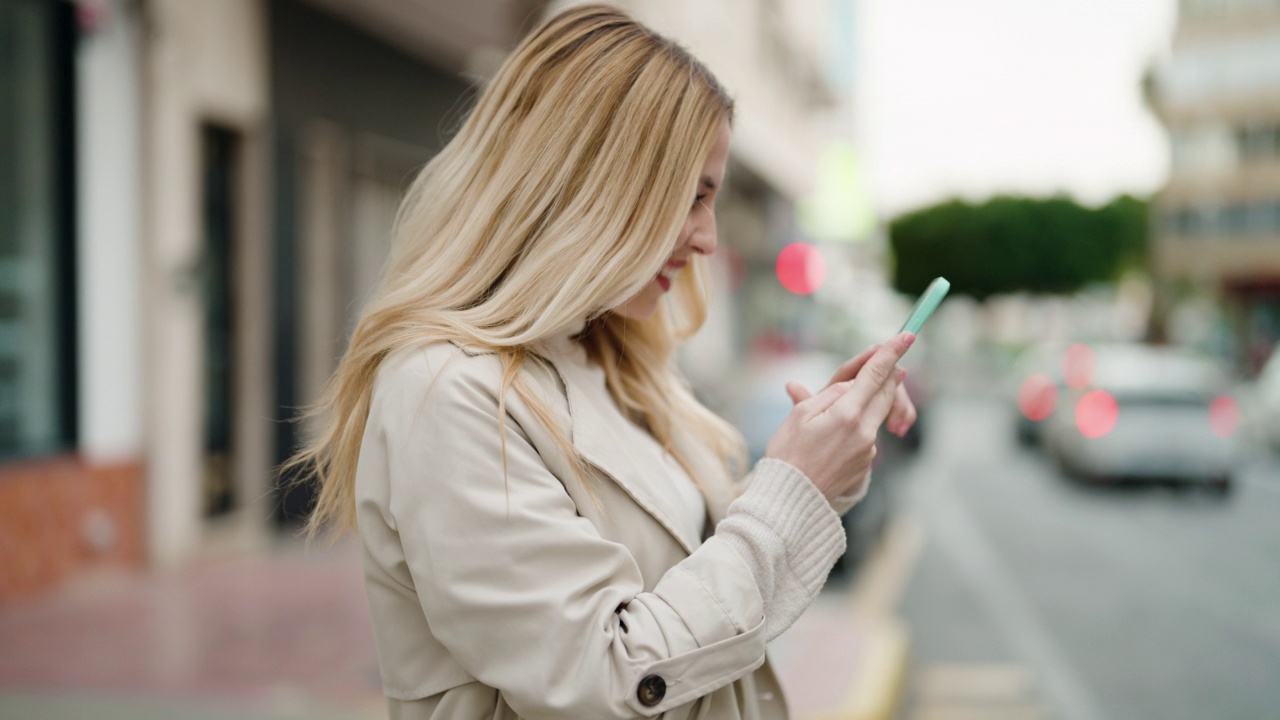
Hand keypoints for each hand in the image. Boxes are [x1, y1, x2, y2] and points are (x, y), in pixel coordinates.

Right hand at [765, 333, 913, 502]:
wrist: (791, 499)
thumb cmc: (788, 454)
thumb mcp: (800, 415)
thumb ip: (830, 394)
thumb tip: (853, 385)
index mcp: (846, 414)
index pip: (875, 375)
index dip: (891, 353)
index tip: (906, 336)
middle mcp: (864, 431)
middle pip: (886, 392)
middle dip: (889, 373)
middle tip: (888, 357)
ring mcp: (868, 449)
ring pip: (879, 412)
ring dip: (874, 397)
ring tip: (850, 397)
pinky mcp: (866, 461)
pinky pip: (870, 431)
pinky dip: (862, 420)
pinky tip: (839, 426)